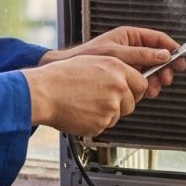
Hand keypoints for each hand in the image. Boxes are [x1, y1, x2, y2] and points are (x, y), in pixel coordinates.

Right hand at [23, 55, 147, 136]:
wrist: (43, 92)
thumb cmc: (62, 76)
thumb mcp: (93, 61)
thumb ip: (115, 70)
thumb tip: (128, 79)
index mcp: (117, 68)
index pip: (142, 83)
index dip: (135, 89)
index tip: (128, 91)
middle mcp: (118, 87)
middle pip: (133, 102)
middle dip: (122, 103)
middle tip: (102, 98)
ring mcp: (111, 107)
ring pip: (119, 115)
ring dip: (108, 113)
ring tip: (87, 102)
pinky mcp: (101, 123)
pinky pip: (104, 125)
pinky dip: (95, 121)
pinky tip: (81, 110)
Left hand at [38, 26, 185, 97]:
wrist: (70, 72)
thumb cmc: (88, 57)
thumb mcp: (117, 54)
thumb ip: (141, 55)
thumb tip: (164, 54)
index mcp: (130, 36)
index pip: (157, 38)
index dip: (171, 47)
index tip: (181, 57)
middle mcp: (132, 48)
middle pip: (158, 56)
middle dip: (165, 68)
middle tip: (167, 78)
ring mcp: (129, 62)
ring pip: (152, 70)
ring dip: (157, 79)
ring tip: (155, 88)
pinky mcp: (125, 75)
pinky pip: (142, 79)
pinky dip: (147, 86)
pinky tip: (146, 91)